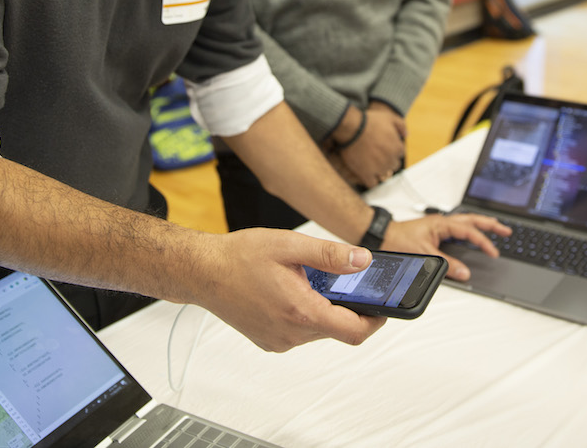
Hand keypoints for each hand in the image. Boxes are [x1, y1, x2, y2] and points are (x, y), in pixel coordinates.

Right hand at [196, 229, 385, 351]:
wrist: (202, 271)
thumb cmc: (240, 256)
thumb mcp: (290, 245)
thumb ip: (330, 255)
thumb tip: (363, 261)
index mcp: (300, 311)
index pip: (354, 331)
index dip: (376, 320)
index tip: (385, 306)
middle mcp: (290, 334)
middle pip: (337, 330)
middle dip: (349, 308)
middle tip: (349, 282)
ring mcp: (278, 341)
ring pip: (318, 331)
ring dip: (325, 309)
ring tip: (312, 280)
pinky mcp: (268, 340)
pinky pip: (299, 333)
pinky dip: (306, 314)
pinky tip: (293, 290)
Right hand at [338, 104, 405, 188]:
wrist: (352, 128)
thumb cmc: (369, 121)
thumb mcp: (389, 117)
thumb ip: (401, 125)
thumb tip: (406, 135)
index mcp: (398, 148)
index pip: (399, 154)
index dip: (391, 150)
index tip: (382, 148)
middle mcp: (391, 160)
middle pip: (393, 166)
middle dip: (386, 161)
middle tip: (375, 155)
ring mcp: (379, 168)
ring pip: (384, 175)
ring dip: (379, 171)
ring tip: (370, 164)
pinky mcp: (366, 174)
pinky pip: (372, 184)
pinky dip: (370, 180)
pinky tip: (365, 174)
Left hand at [381, 214, 511, 280]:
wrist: (382, 235)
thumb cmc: (398, 240)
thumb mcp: (425, 254)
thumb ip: (447, 264)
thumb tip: (465, 273)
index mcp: (441, 224)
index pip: (468, 232)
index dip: (483, 242)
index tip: (493, 252)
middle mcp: (442, 222)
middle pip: (471, 220)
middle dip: (490, 225)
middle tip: (506, 230)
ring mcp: (439, 226)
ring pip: (465, 222)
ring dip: (481, 225)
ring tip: (495, 229)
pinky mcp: (435, 231)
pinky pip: (457, 229)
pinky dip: (469, 231)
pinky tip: (472, 237)